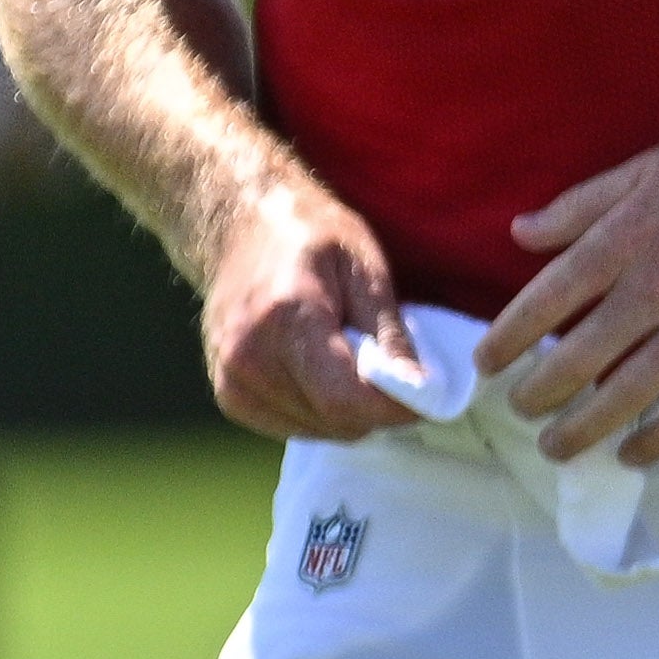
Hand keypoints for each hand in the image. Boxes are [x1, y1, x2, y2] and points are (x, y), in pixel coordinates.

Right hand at [198, 164, 417, 443]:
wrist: (241, 228)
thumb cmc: (311, 235)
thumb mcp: (364, 266)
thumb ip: (389, 332)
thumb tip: (420, 388)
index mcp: (285, 318)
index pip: (343, 397)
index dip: (393, 408)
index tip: (428, 399)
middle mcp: (248, 357)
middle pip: (332, 419)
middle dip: (378, 410)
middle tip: (402, 378)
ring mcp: (232, 380)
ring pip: (316, 430)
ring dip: (351, 413)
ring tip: (361, 368)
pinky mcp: (229, 396)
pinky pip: (290, 427)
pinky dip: (321, 413)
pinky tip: (329, 376)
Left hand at [488, 103, 658, 464]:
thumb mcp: (650, 166)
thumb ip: (582, 204)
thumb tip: (521, 234)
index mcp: (629, 235)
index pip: (548, 299)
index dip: (508, 338)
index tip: (487, 364)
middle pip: (580, 357)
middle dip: (537, 394)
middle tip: (520, 411)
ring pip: (633, 392)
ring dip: (585, 428)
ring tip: (557, 447)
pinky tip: (634, 452)